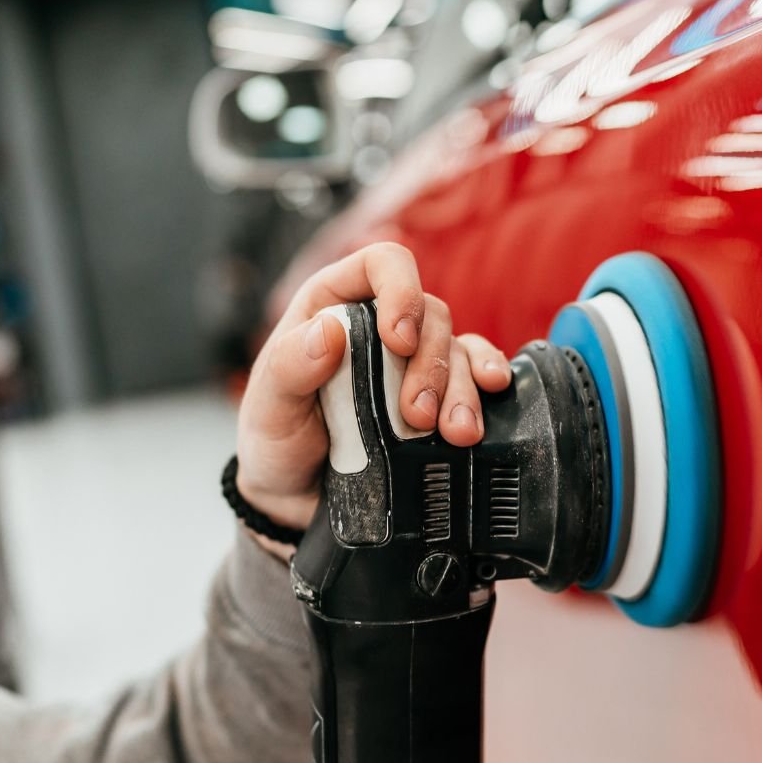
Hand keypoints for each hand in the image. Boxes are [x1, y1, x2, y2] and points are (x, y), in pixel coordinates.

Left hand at [236, 242, 512, 529]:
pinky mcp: (437, 394)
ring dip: (462, 389)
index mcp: (335, 306)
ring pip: (457, 348)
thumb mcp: (269, 406)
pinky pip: (475, 371)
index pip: (382, 265)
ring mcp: (411, 361)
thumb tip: (330, 332)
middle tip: (416, 415)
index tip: (400, 341)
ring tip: (455, 432)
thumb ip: (290, 367)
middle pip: (431, 313)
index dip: (401, 291)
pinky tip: (492, 393)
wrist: (298, 497)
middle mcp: (379, 324)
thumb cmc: (276, 439)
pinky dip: (487, 382)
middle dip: (431, 365)